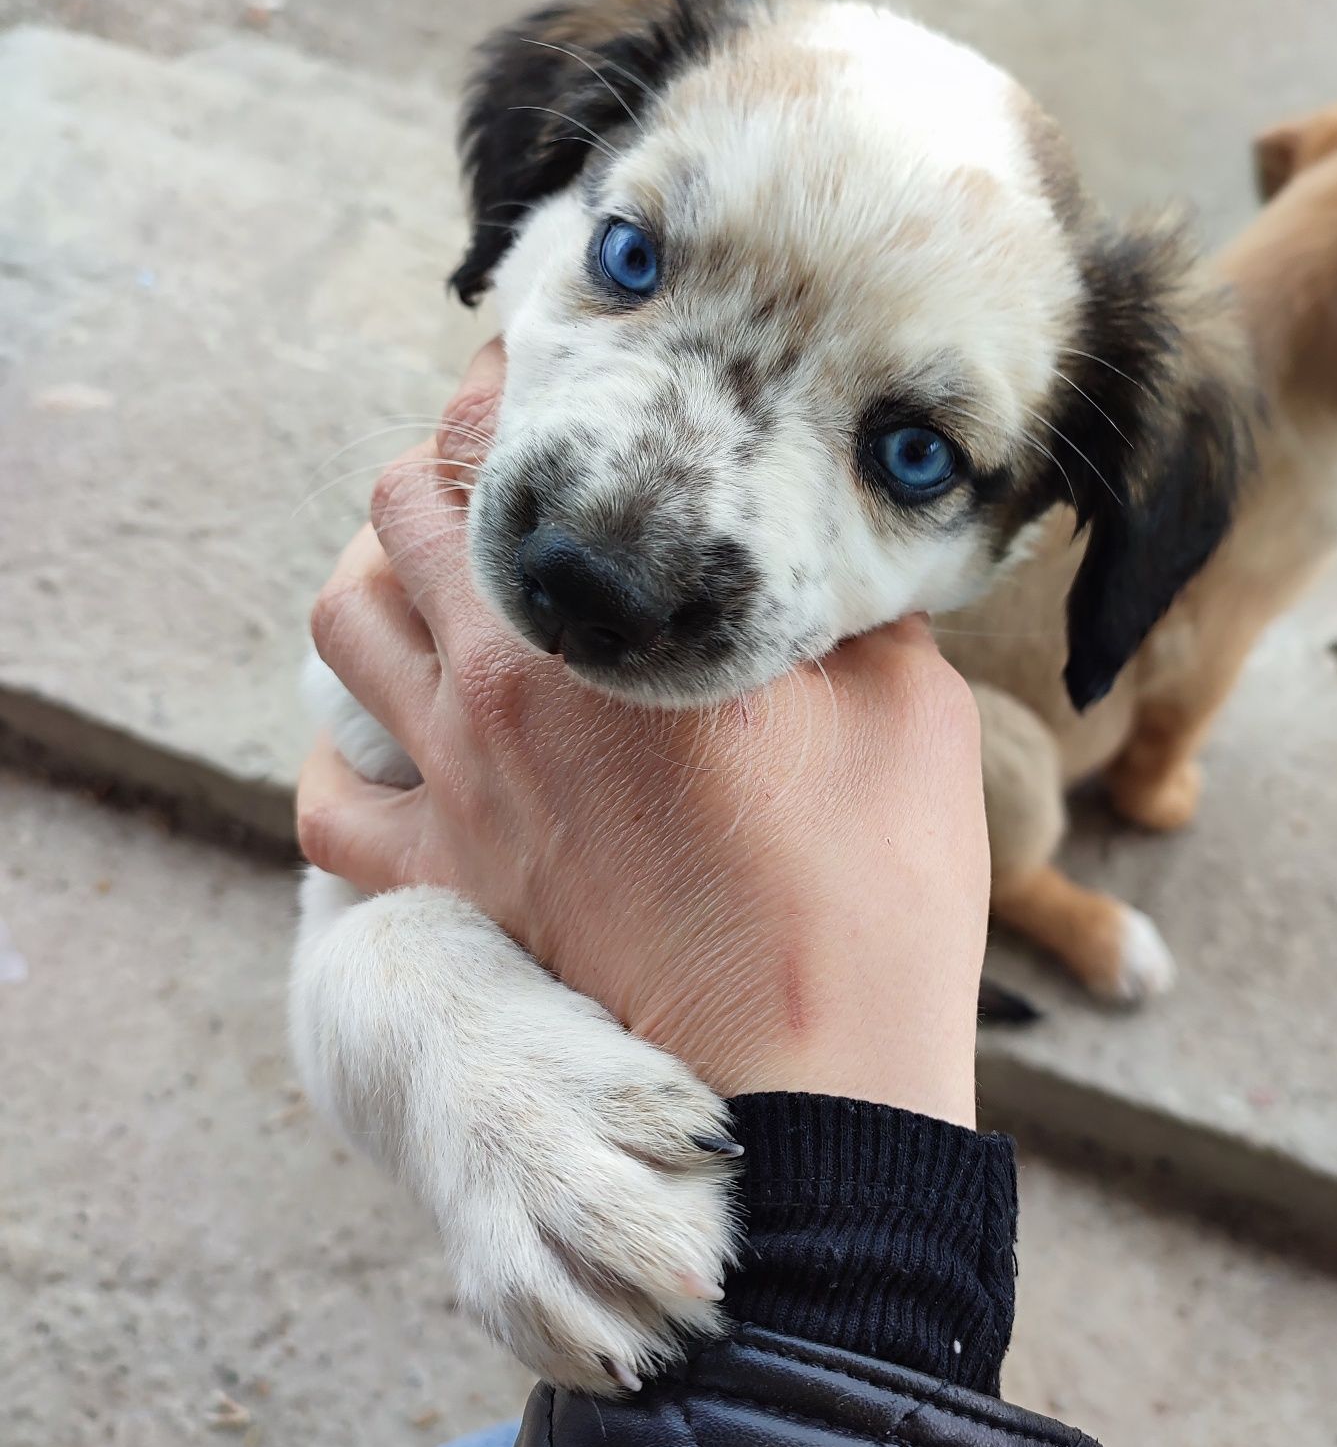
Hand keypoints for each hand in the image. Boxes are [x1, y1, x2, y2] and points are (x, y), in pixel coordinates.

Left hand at [299, 343, 988, 1127]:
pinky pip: (327, 810)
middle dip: (445, 471)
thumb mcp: (899, 701)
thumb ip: (841, 604)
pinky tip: (395, 747)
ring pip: (342, 630)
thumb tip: (830, 561)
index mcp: (603, 619)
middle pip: (398, 511)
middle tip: (513, 477)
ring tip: (447, 587)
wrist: (814, 1076)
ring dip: (380, 584)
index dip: (516, 382)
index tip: (551, 370)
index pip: (501, 440)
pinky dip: (343, 761)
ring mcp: (457, 789)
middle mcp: (498, 686)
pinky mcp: (451, 885)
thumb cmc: (873, 886)